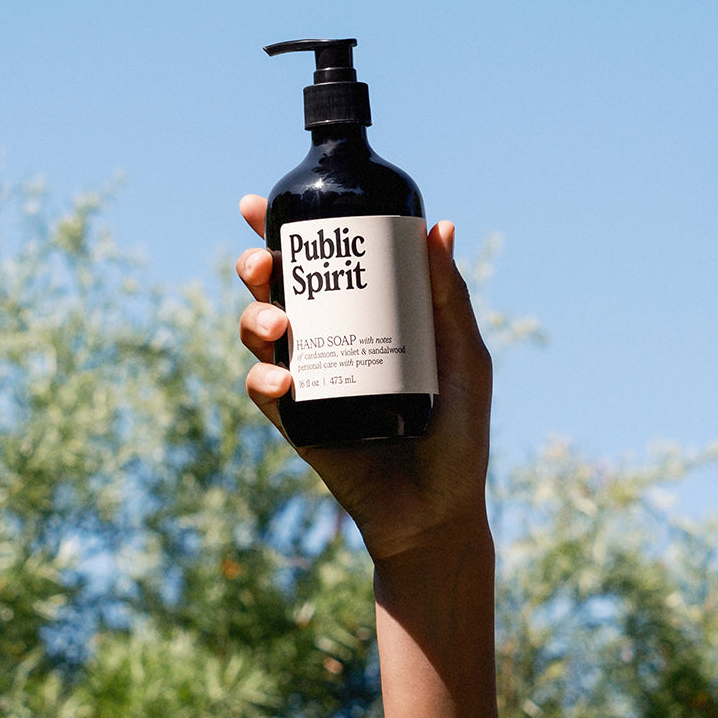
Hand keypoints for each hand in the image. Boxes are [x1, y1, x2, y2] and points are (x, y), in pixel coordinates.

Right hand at [237, 194, 492, 562]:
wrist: (437, 510)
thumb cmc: (459, 433)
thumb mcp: (463, 358)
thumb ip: (449, 298)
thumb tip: (440, 226)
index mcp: (365, 319)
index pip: (320, 267)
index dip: (284, 235)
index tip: (259, 208)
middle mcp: (331, 344)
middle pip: (278, 292)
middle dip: (257, 268)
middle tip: (263, 262)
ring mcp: (310, 382)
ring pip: (259, 335)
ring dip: (254, 318)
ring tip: (278, 323)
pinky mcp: (297, 424)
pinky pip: (264, 392)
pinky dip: (264, 380)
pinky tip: (282, 379)